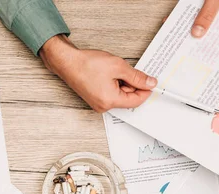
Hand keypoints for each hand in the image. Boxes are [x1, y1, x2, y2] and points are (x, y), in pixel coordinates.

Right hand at [39, 35, 156, 112]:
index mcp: (110, 101)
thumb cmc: (87, 64)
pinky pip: (111, 94)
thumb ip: (137, 77)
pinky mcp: (95, 99)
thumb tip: (149, 83)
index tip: (151, 81)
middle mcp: (103, 106)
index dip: (146, 90)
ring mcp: (98, 104)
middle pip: (128, 99)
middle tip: (128, 70)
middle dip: (133, 85)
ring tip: (114, 70)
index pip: (137, 101)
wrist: (67, 62)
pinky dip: (115, 85)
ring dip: (123, 83)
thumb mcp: (118, 67)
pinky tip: (109, 74)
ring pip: (120, 96)